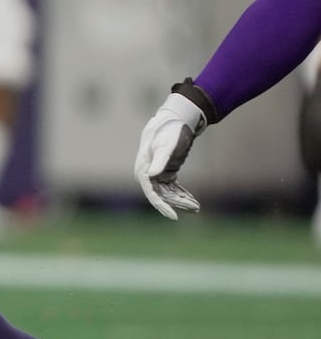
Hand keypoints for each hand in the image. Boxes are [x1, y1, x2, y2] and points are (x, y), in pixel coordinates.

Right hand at [134, 92, 207, 219]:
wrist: (173, 121)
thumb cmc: (169, 132)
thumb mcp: (166, 145)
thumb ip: (160, 160)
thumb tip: (151, 175)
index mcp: (143, 170)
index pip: (152, 194)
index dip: (162, 206)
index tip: (174, 217)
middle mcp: (147, 175)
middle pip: (162, 196)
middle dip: (178, 203)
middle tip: (196, 208)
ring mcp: (156, 175)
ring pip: (168, 194)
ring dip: (182, 200)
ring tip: (196, 207)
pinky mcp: (164, 174)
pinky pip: (172, 189)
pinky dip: (182, 194)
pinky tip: (192, 200)